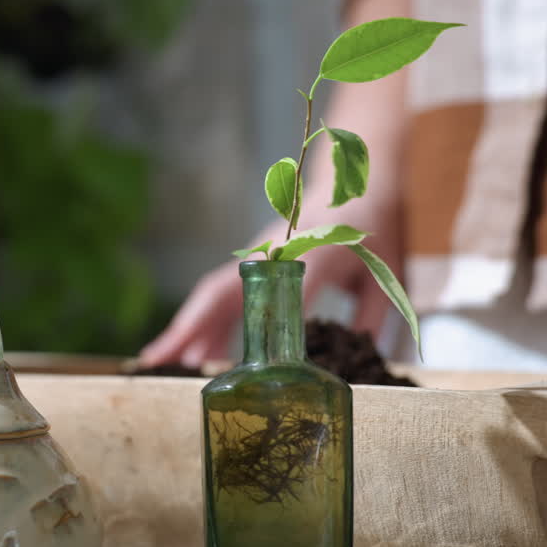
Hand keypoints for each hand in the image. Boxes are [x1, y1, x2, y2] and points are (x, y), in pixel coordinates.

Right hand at [138, 228, 402, 366]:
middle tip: (158, 362)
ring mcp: (260, 256)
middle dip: (189, 327)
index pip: (278, 283)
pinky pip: (225, 297)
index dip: (255, 317)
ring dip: (188, 330)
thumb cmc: (375, 223)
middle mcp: (276, 251)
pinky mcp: (256, 264)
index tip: (229, 350)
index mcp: (315, 248)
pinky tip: (195, 356)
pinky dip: (207, 326)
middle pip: (223, 290)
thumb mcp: (388, 267)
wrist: (359, 181)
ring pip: (215, 295)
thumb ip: (372, 311)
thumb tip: (359, 354)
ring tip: (160, 366)